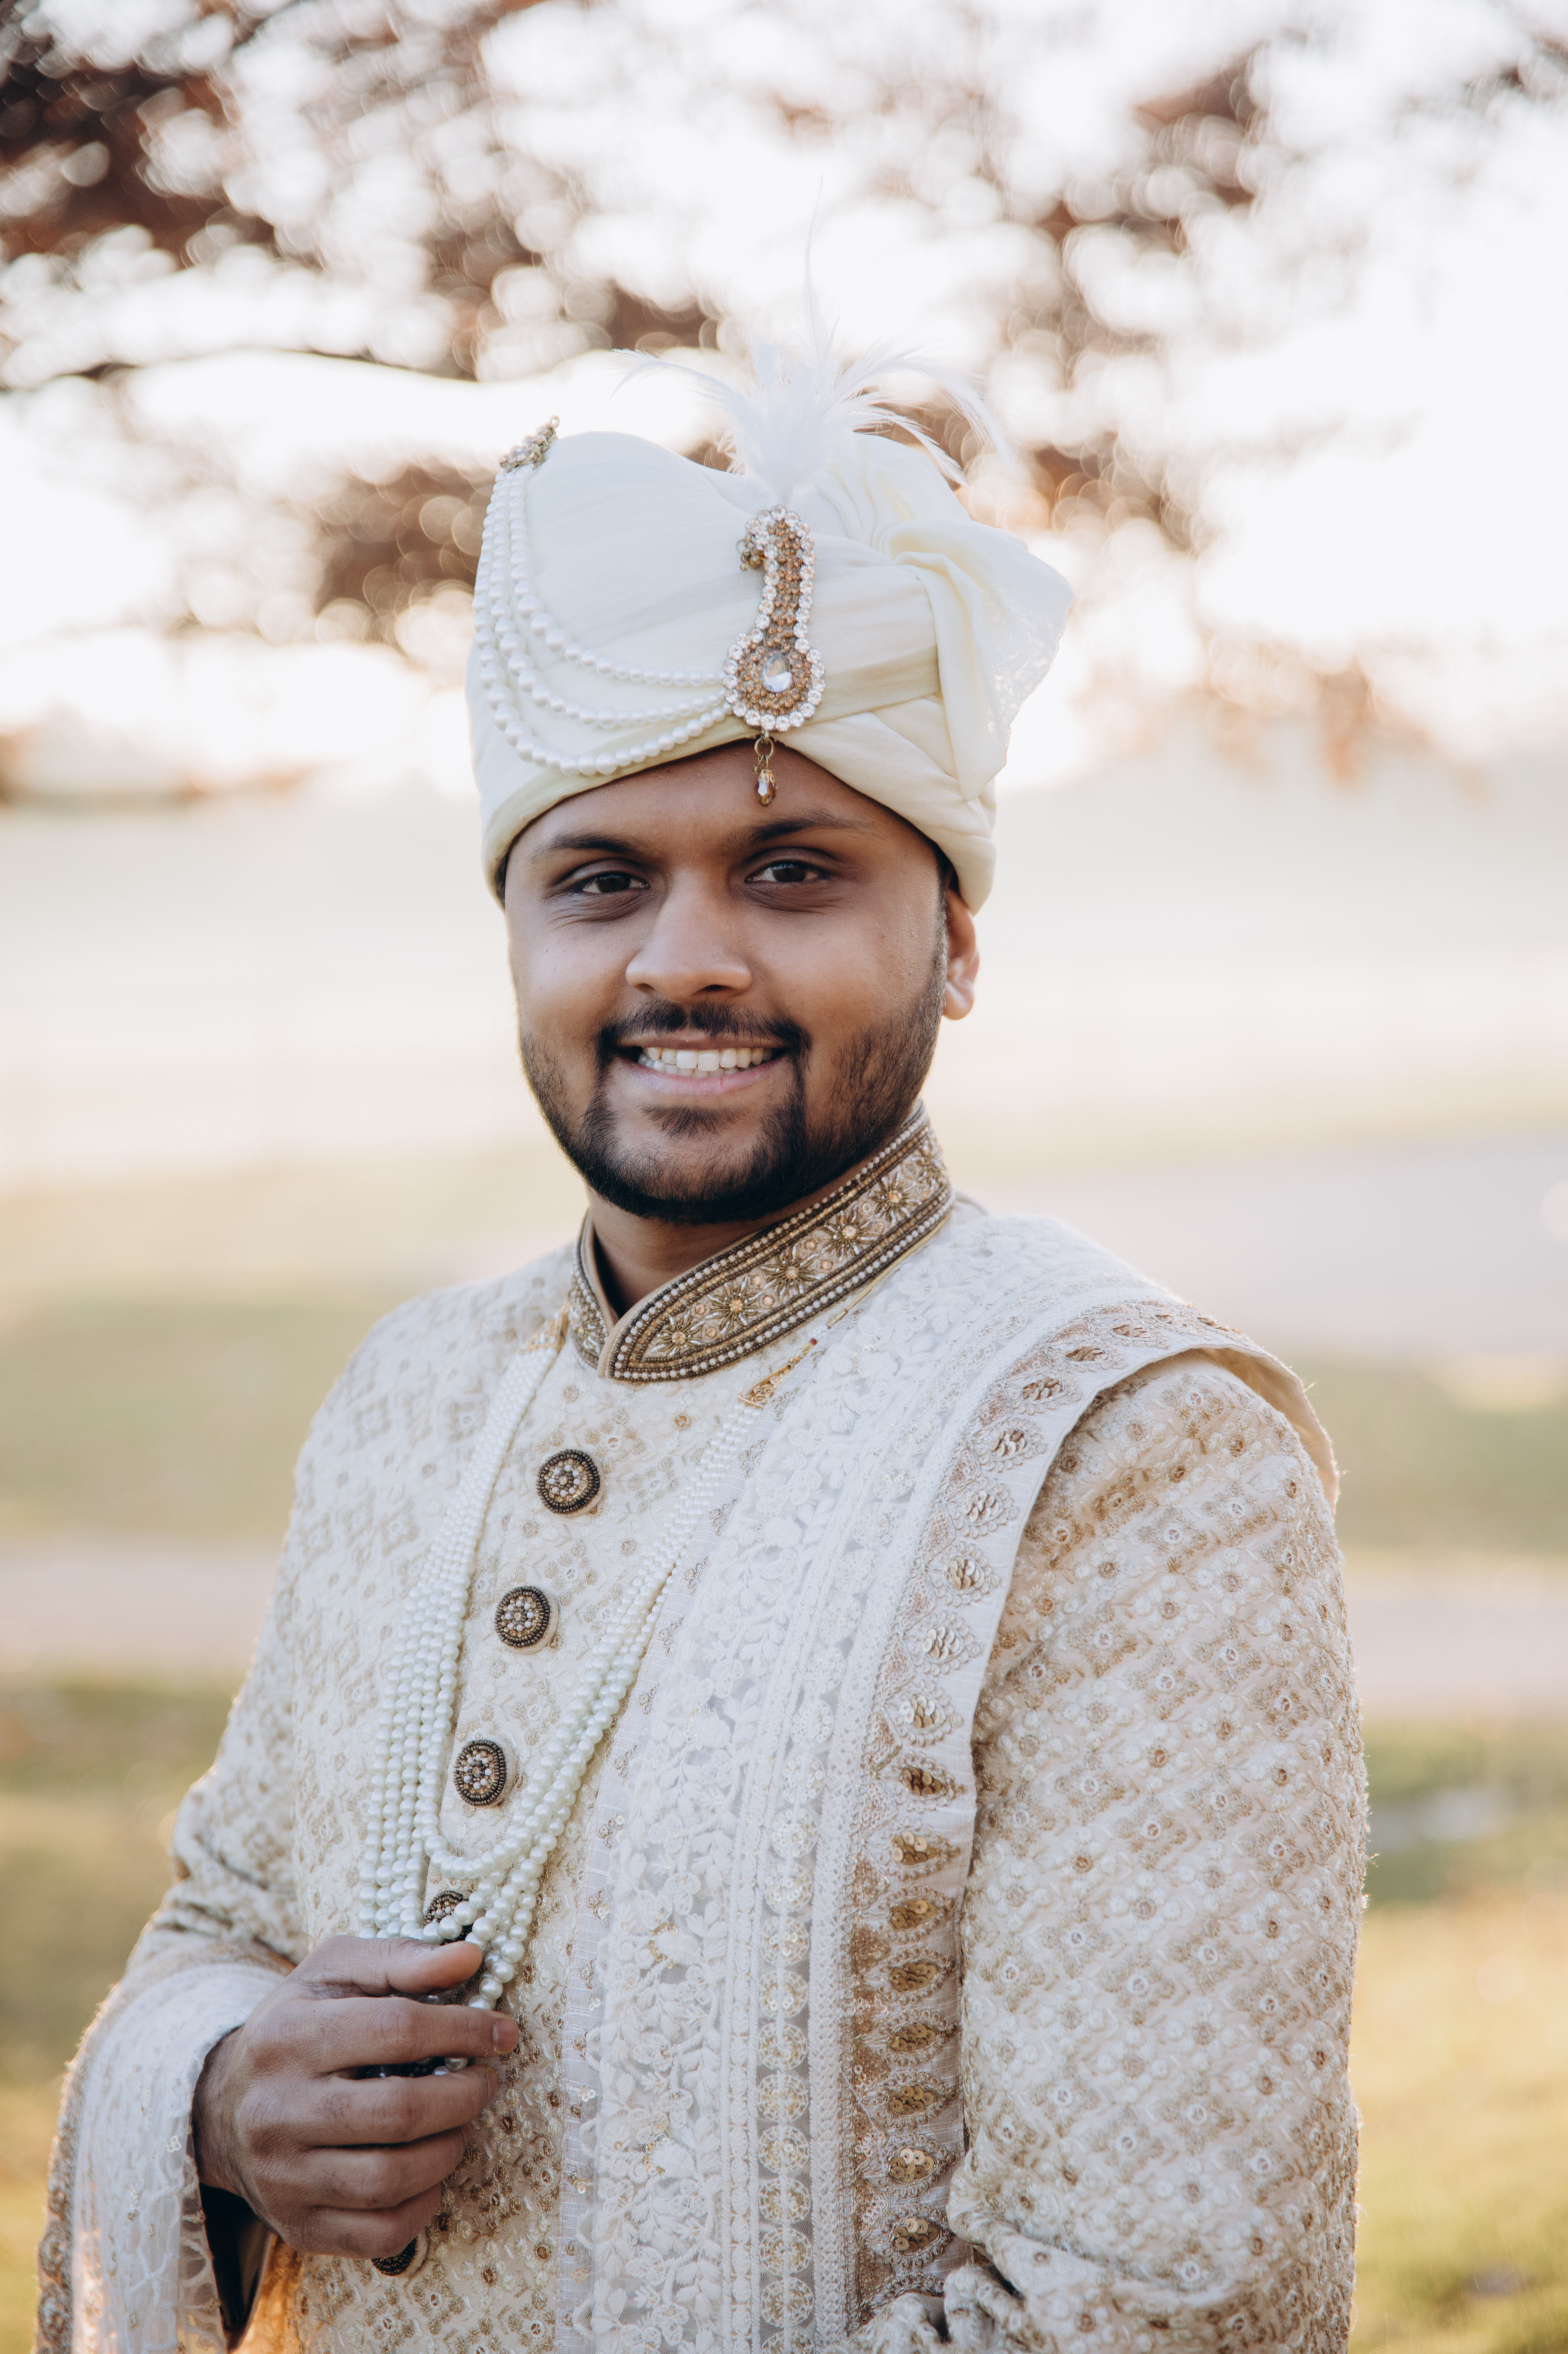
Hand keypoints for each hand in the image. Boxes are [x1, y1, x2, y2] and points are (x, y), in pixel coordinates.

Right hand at [192, 1935, 516, 2258]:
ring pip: (389, 2180)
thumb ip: (403, 1958)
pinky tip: (431, 2172)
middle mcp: (275, 2111)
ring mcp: (282, 2177)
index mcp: (286, 2036)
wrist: (224, 2107)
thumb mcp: (336, 1972)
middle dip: (463, 2096)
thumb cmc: (300, 2025)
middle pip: (398, 2113)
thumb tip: (470, 1958)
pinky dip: (423, 2205)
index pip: (396, 2030)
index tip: (501, 2032)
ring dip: (448, 2150)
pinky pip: (379, 2234)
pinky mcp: (297, 2225)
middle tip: (485, 2081)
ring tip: (462, 2124)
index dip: (463, 2029)